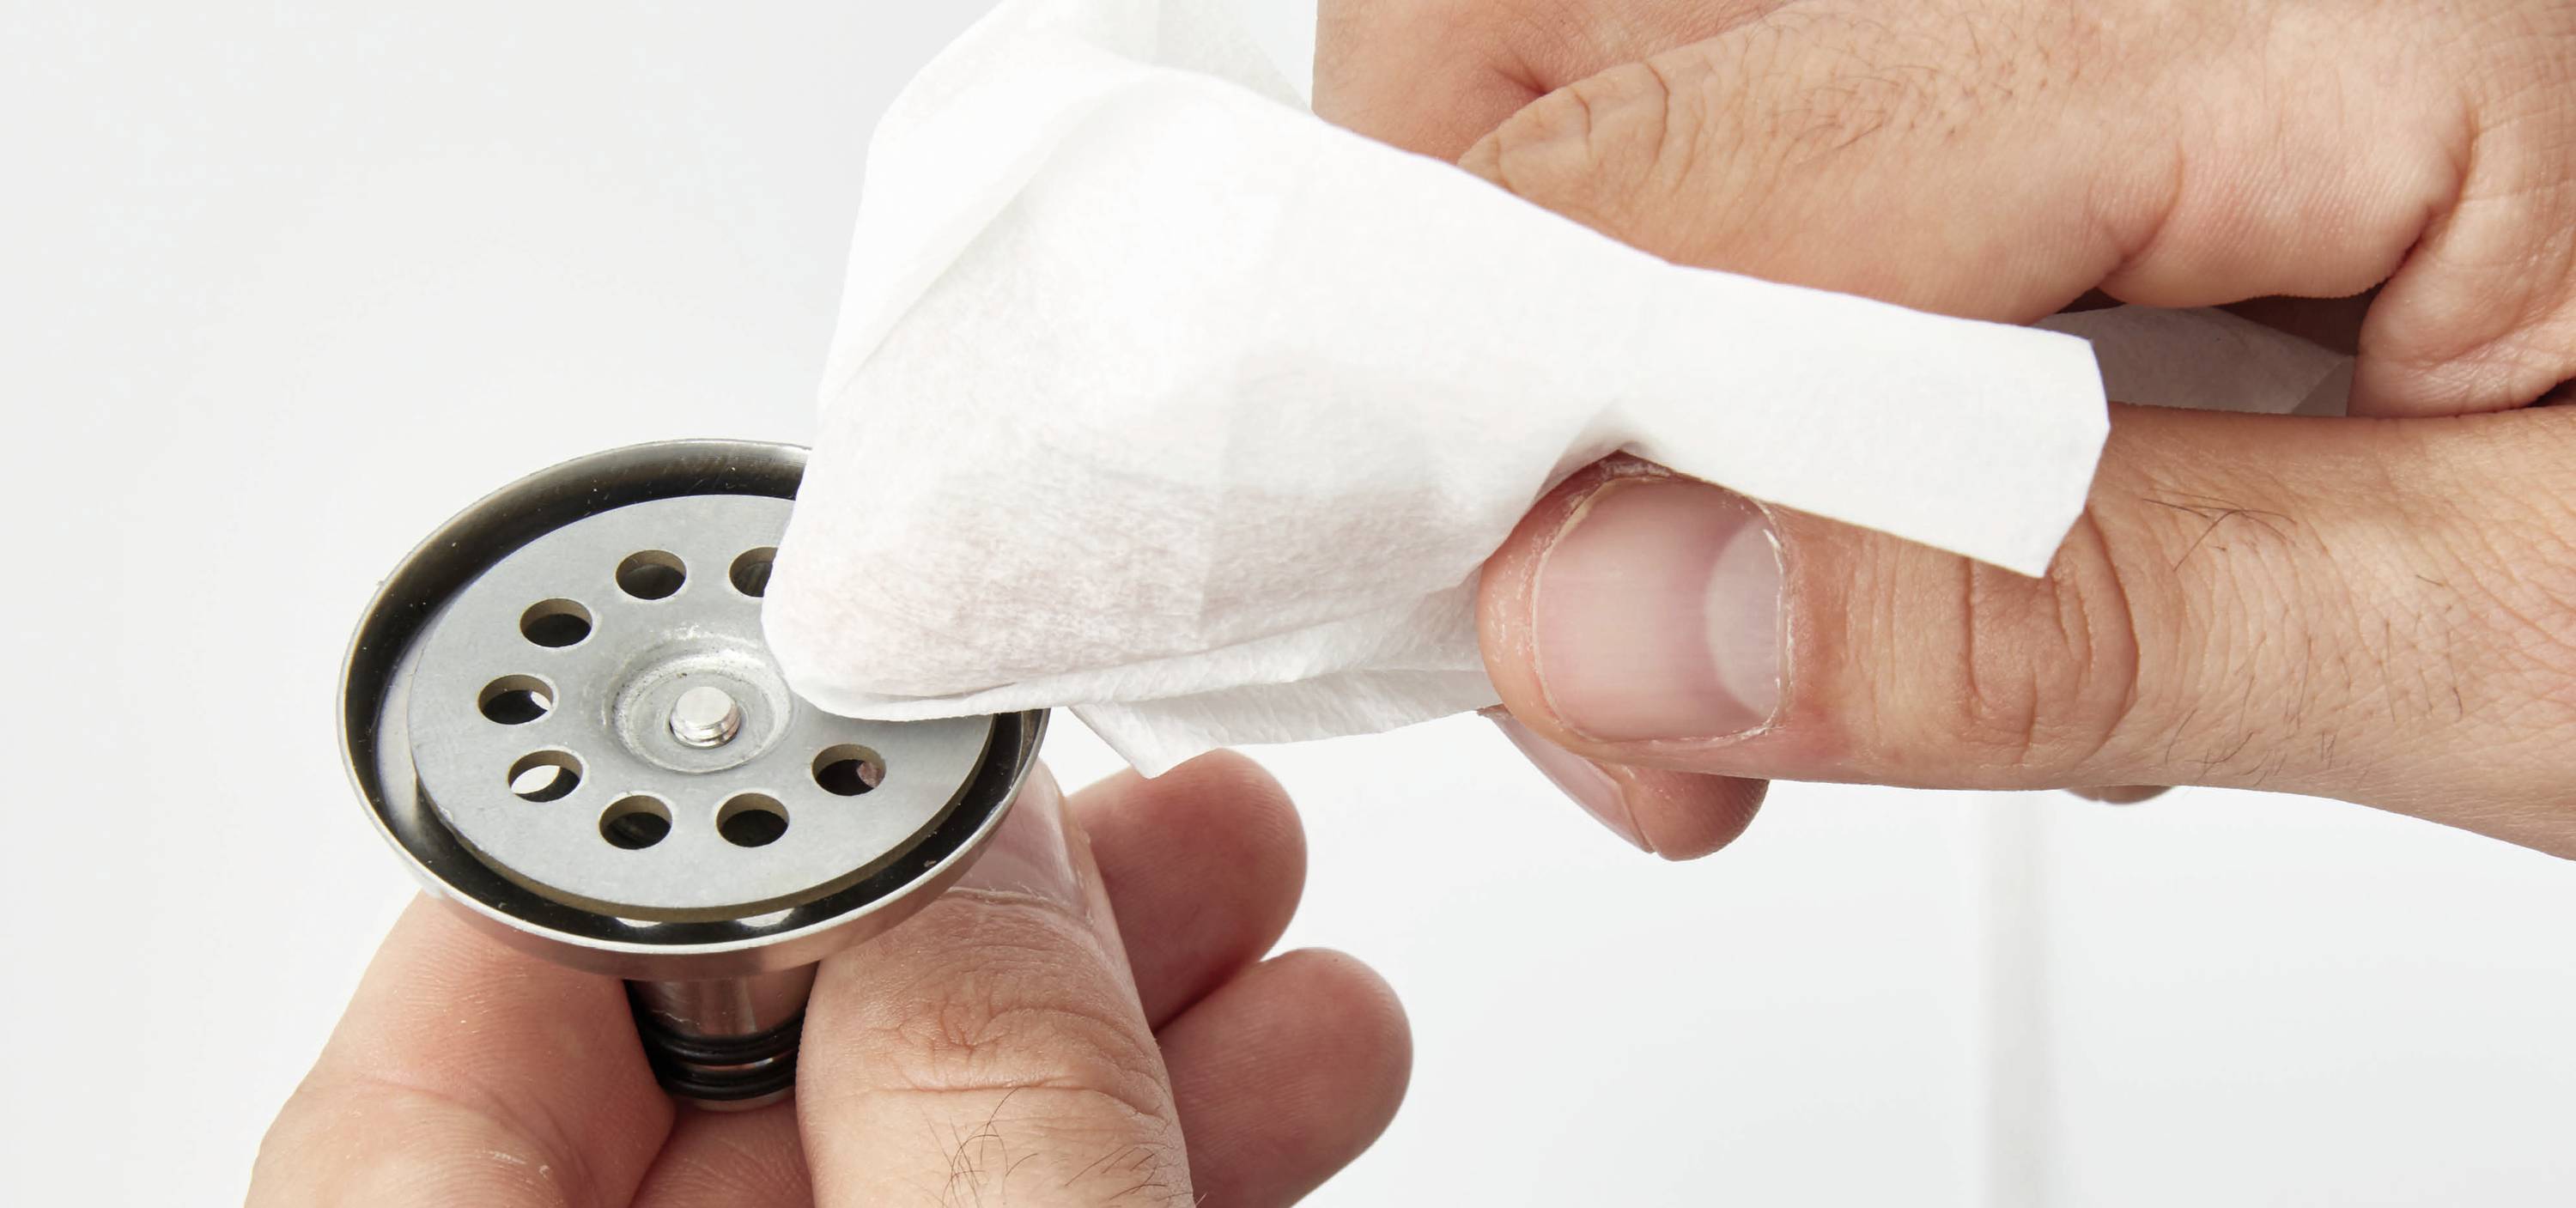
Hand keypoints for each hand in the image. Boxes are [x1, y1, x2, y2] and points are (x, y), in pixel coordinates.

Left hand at [250, 753, 1407, 1206]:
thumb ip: (975, 1087)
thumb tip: (986, 846)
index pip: (500, 965)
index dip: (702, 785)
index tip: (883, 661)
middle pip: (729, 1049)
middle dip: (981, 895)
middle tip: (1132, 785)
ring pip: (898, 1148)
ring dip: (1114, 1019)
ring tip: (1278, 917)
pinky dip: (1140, 1154)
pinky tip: (1287, 1076)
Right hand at [1320, 0, 2575, 858]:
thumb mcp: (2535, 642)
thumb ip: (2058, 617)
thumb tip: (1614, 625)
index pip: (1692, 135)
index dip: (1530, 410)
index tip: (1567, 681)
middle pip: (1583, 34)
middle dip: (1522, 350)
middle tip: (1648, 638)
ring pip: (1641, 79)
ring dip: (1632, 360)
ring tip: (1841, 587)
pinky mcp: (2101, 52)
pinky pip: (1782, 137)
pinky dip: (1754, 340)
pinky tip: (1929, 488)